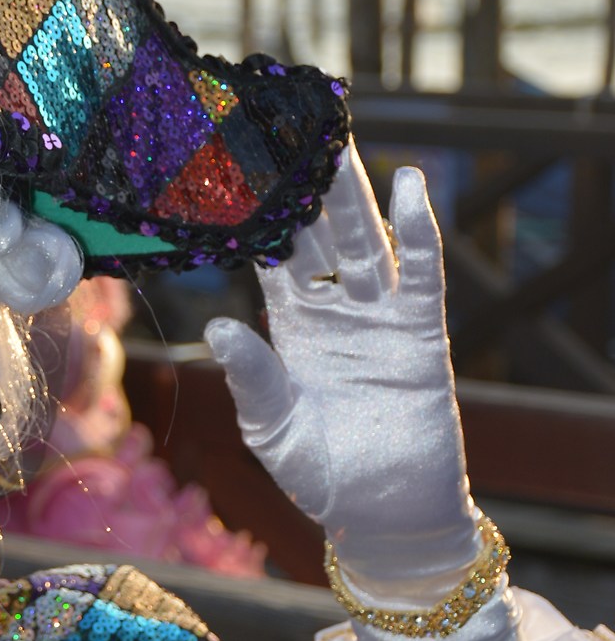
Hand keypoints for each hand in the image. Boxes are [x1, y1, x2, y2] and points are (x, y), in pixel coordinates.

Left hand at [205, 145, 477, 601]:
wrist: (382, 516)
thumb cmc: (319, 475)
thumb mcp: (272, 427)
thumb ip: (252, 377)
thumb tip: (219, 327)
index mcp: (288, 327)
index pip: (266, 255)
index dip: (250, 213)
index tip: (229, 164)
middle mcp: (332, 310)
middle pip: (313, 232)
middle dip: (298, 183)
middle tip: (279, 124)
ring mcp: (378, 317)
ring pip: (360, 240)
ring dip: (348, 192)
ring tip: (334, 137)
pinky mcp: (420, 334)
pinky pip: (420, 274)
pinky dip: (415, 231)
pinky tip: (408, 187)